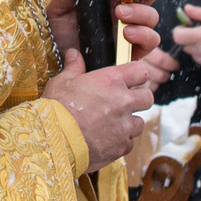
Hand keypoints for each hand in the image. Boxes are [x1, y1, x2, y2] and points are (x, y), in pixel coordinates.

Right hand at [43, 47, 161, 174]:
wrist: (53, 141)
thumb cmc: (56, 109)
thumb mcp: (62, 82)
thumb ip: (74, 67)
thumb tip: (74, 54)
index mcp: (111, 81)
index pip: (141, 71)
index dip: (137, 75)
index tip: (130, 80)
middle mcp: (123, 102)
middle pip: (147, 97)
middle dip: (139, 99)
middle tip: (124, 102)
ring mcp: (125, 126)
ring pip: (140, 123)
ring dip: (129, 122)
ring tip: (112, 124)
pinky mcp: (121, 147)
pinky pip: (129, 143)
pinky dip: (121, 141)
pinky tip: (106, 140)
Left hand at [44, 0, 176, 77]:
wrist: (63, 65)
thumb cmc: (63, 36)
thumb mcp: (59, 11)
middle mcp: (126, 10)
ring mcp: (133, 29)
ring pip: (151, 15)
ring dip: (140, 11)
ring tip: (120, 13)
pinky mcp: (136, 51)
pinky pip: (152, 40)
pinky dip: (144, 34)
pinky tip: (127, 33)